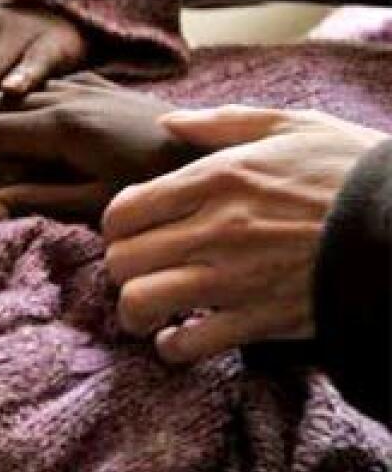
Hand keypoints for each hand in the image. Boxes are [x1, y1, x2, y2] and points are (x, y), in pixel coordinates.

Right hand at [0, 73, 192, 220]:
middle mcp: (69, 98)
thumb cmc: (157, 189)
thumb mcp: (94, 205)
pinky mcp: (104, 87)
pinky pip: (49, 85)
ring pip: (21, 92)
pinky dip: (23, 101)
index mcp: (62, 128)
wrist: (214, 156)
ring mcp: (87, 88)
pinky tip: (21, 119)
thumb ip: (36, 200)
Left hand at [103, 106, 388, 362]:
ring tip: (151, 309)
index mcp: (217, 178)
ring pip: (141, 302)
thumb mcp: (294, 126)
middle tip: (140, 270)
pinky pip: (190, 345)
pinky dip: (175, 347)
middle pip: (122, 259)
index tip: (131, 232)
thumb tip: (169, 123)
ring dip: (136, 311)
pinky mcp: (260, 320)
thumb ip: (223, 123)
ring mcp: (234, 278)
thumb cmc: (355, 172)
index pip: (123, 210)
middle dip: (122, 268)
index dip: (116, 227)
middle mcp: (215, 228)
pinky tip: (182, 337)